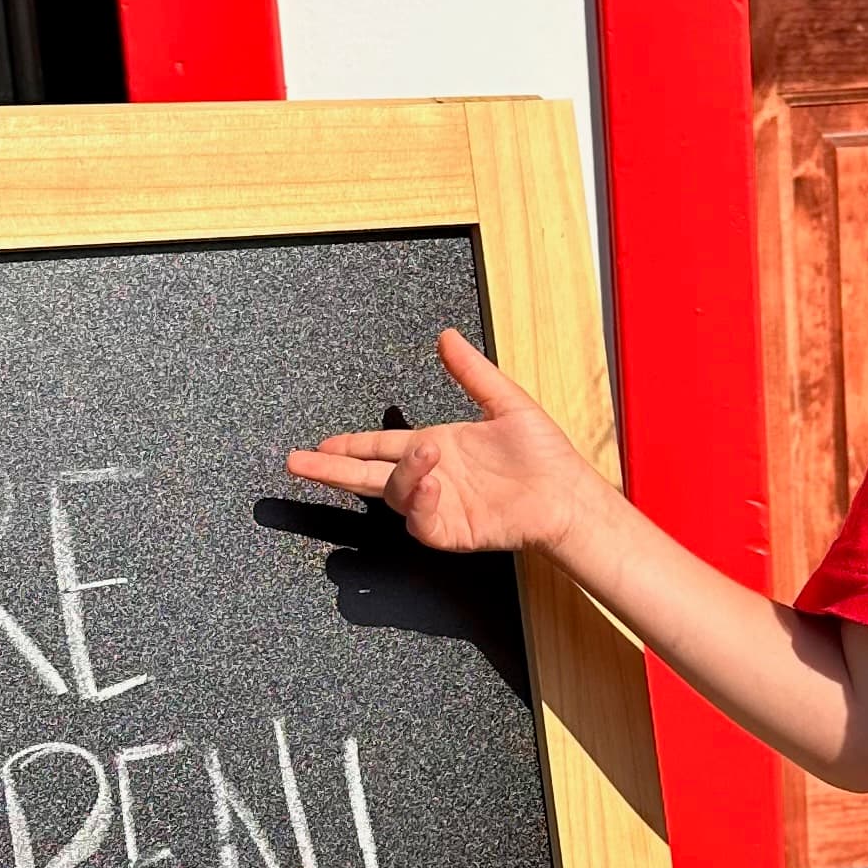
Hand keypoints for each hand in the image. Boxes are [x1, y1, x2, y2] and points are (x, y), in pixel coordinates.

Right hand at [285, 328, 610, 562]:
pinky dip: (419, 503)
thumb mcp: (506, 402)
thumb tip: (448, 337)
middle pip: (368, 475)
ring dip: (402, 473)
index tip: (320, 445)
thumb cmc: (543, 455)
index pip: (380, 446)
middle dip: (332, 471)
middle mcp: (431, 477)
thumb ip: (471, 372)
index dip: (348, 446)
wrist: (568, 494)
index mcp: (437, 447)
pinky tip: (428, 485)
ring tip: (424, 456)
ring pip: (396, 493)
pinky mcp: (452, 530)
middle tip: (299, 463)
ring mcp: (439, 505)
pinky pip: (421, 521)